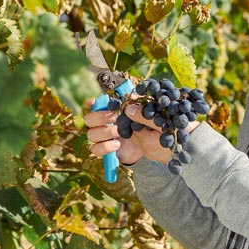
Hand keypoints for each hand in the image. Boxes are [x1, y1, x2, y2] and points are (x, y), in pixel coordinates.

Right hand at [84, 104, 200, 165]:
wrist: (159, 148)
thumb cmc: (155, 126)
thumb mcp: (153, 116)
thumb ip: (142, 107)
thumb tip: (128, 98)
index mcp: (114, 108)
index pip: (95, 102)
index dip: (91, 101)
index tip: (94, 100)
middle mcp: (105, 122)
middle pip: (89, 118)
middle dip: (99, 117)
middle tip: (114, 117)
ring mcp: (105, 137)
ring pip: (91, 134)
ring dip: (104, 132)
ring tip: (119, 132)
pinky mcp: (107, 150)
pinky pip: (96, 150)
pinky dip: (105, 147)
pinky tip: (117, 145)